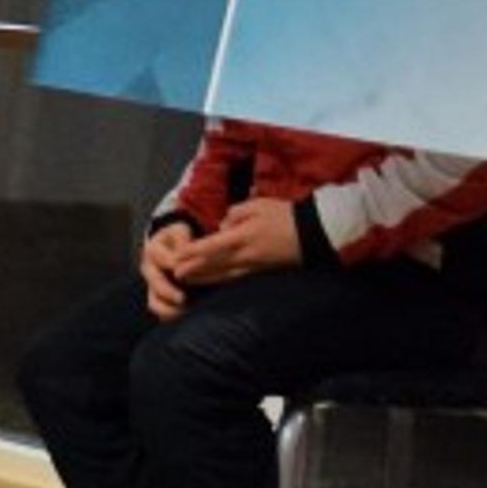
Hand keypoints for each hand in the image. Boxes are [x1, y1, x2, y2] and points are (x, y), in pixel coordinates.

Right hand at [137, 224, 195, 319]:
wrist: (171, 247)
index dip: (172, 264)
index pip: (162, 258)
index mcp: (153, 250)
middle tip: (182, 298)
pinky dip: (170, 316)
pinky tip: (185, 317)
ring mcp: (152, 285)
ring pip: (154, 301)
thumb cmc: (179, 239)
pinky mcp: (158, 297)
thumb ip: (183, 239)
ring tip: (183, 313)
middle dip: (167, 291)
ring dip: (166, 309)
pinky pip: (160, 311)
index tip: (183, 270)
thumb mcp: (180, 231)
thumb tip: (187, 251)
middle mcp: (149, 268)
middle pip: (154, 282)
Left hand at [177, 197, 304, 283]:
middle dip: (192, 270)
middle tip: (174, 274)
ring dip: (204, 278)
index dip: (192, 252)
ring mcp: (253, 267)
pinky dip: (221, 281)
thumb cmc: (284, 215)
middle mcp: (244, 256)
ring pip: (223, 275)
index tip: (177, 255)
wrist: (313, 234)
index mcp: (242, 237)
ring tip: (187, 281)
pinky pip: (236, 279)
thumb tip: (222, 226)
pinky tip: (214, 282)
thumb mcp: (257, 205)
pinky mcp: (262, 273)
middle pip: (213, 265)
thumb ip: (235, 215)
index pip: (210, 246)